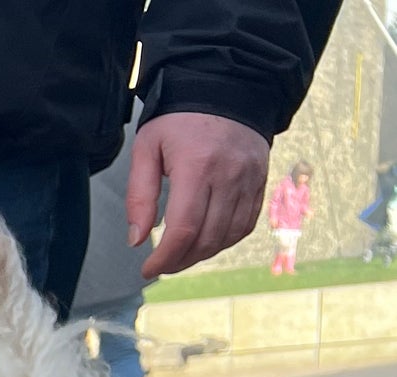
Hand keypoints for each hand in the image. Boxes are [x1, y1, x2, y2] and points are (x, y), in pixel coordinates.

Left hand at [127, 113, 269, 279]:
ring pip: (226, 237)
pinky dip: (224, 241)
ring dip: (201, 255)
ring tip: (180, 255)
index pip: (183, 230)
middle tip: (162, 265)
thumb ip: (139, 195)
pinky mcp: (261, 181)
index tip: (149, 269)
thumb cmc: (179, 118)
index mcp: (197, 166)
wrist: (227, 86)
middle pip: (206, 239)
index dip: (165, 258)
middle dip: (179, 261)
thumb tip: (136, 240)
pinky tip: (205, 241)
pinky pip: (245, 225)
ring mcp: (249, 179)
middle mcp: (228, 175)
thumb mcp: (147, 147)